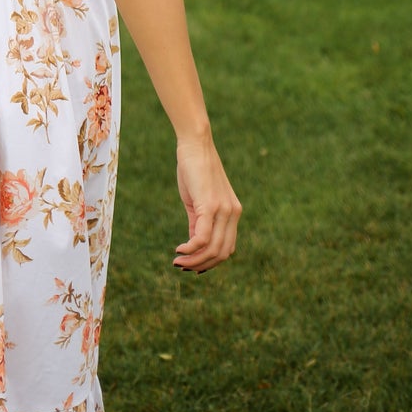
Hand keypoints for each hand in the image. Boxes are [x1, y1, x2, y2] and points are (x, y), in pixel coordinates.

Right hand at [173, 134, 241, 273]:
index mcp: (233, 212)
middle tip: (182, 266)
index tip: (191, 265)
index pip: (227, 248)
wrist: (195, 144)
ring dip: (194, 260)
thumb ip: (198, 223)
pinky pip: (203, 237)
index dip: (210, 262)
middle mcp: (232, 213)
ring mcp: (223, 210)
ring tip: (178, 261)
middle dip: (201, 265)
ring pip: (213, 249)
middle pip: (221, 253)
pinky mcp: (210, 205)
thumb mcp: (198, 201)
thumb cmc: (194, 170)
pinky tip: (180, 248)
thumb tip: (194, 245)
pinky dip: (191, 248)